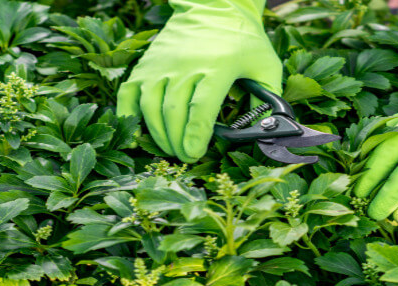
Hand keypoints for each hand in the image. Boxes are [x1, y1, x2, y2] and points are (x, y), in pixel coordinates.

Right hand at [117, 0, 281, 162]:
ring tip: (171, 150)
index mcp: (217, 67)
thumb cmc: (242, 40)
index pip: (201, 106)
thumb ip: (268, 98)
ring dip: (158, 135)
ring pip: (151, 107)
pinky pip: (129, 94)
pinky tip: (139, 134)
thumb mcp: (266, 65)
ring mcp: (161, 65)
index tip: (194, 153)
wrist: (213, 7)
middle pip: (174, 112)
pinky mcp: (145, 65)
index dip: (196, 134)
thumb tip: (266, 130)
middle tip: (186, 158)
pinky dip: (129, 116)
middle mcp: (185, 66)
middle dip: (179, 142)